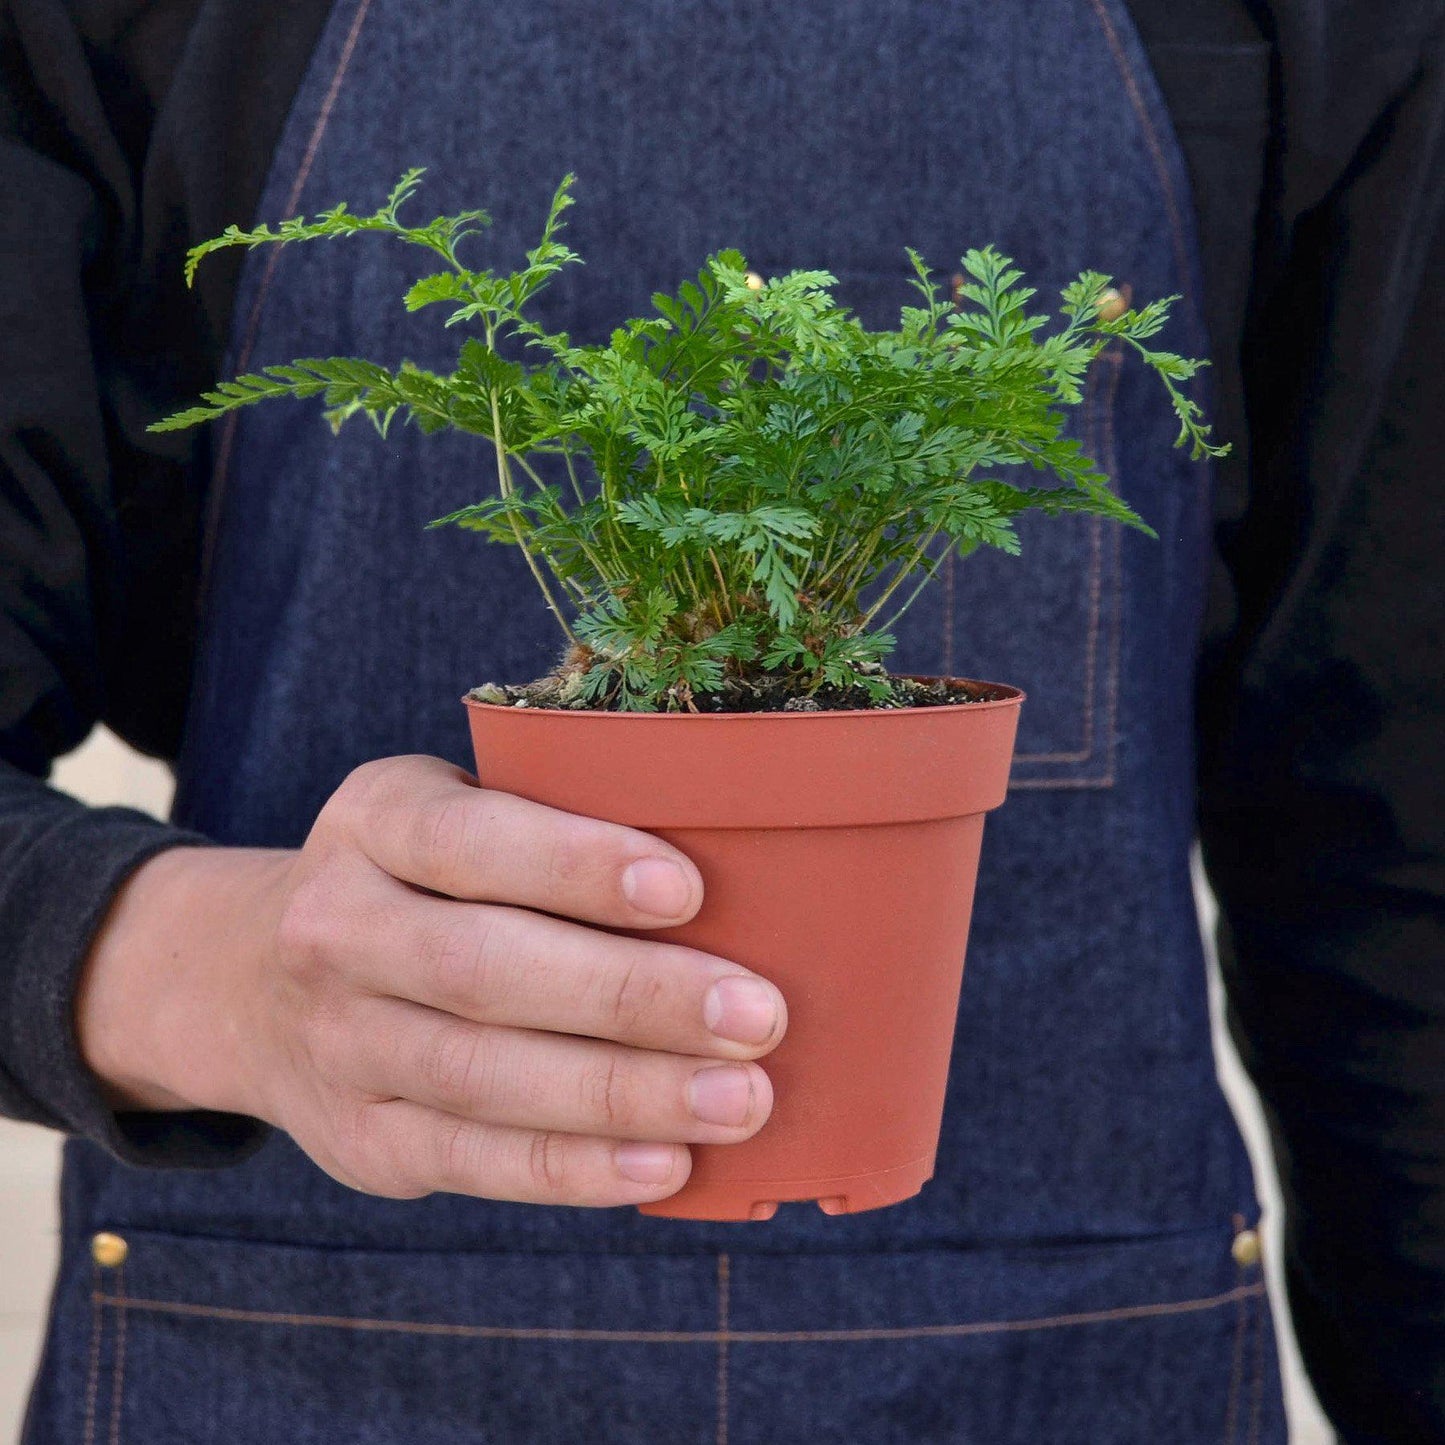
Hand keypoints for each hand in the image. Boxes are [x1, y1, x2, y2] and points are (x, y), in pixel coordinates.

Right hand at [77, 755, 786, 1207]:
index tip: (688, 888)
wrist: (257, 980)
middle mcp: (335, 927)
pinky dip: (573, 1170)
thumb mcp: (459, 813)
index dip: (575, 865)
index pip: (469, 839)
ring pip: (483, 1078)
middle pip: (483, 970)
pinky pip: (472, 1161)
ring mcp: (338, 1042)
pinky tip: (664, 1162)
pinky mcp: (360, 1137)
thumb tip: (744, 877)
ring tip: (740, 1100)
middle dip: (629, 997)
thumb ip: (558, 828)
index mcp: (375, 820)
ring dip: (623, 1095)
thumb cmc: (425, 879)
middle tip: (757, 1015)